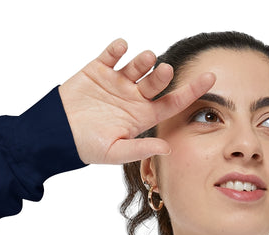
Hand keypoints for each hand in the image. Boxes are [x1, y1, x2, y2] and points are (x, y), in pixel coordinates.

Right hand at [58, 38, 215, 165]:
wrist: (56, 133)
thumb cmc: (86, 146)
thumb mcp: (115, 152)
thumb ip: (141, 148)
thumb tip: (168, 147)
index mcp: (141, 116)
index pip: (172, 102)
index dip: (192, 91)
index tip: (211, 79)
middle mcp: (133, 97)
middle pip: (156, 82)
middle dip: (162, 75)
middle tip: (163, 70)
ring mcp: (116, 82)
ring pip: (137, 65)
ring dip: (143, 60)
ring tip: (146, 59)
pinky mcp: (98, 69)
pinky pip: (112, 54)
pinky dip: (118, 48)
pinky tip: (121, 48)